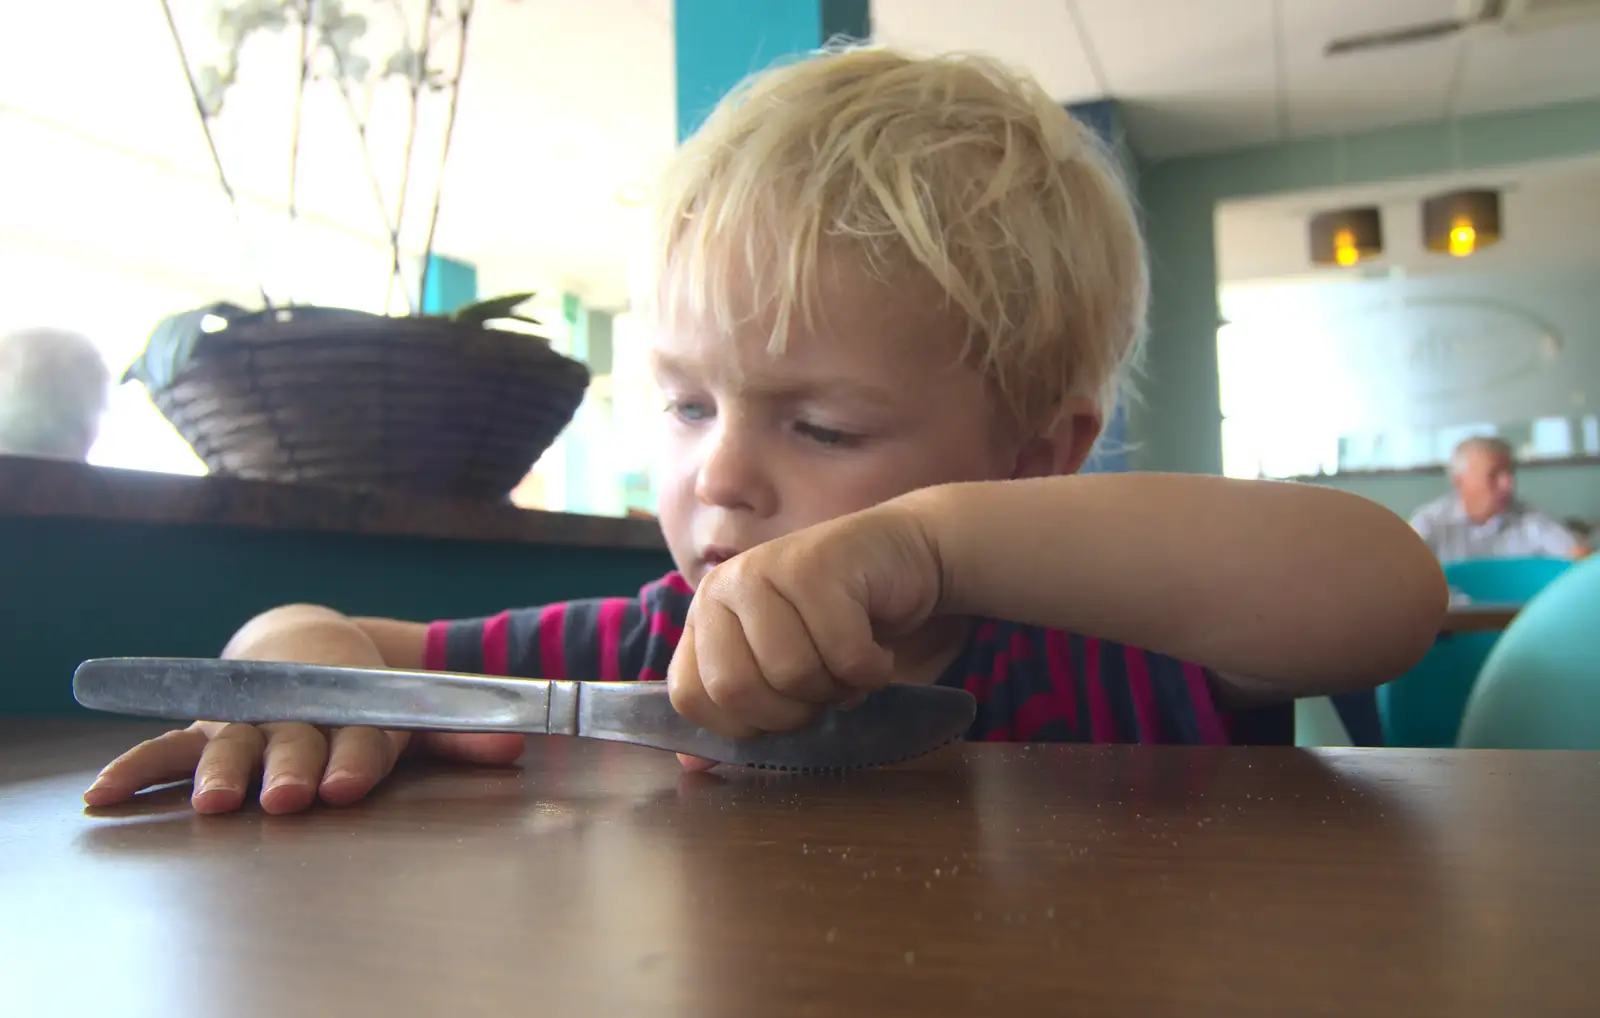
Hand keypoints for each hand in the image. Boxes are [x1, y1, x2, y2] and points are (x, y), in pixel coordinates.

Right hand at [84, 723, 525, 813]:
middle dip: (294, 767)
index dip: (357, 760)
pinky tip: (105, 795)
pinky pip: (169, 748)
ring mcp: (251, 721)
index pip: (362, 736)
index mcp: (355, 711)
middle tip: (290, 796)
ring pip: (237, 743)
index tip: (347, 787)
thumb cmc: (369, 695)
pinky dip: (138, 768)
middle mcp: (300, 717)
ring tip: (220, 801)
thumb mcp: (416, 711)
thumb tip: (516, 746)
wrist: (311, 643)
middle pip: (297, 742)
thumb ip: (462, 734)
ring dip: (227, 769)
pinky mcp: (210, 725)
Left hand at [667, 501, 942, 744]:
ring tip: (851, 662)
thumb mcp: (782, 668)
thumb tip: (692, 766)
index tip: (782, 712)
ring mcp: (767, 569)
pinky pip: (844, 655)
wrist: (901, 558)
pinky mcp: (818, 565)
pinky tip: (878, 647)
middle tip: (823, 690)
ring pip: (792, 674)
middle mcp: (723, 586)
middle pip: (737, 689)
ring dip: (837, 688)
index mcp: (705, 616)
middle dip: (792, 712)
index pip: (691, 696)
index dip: (741, 726)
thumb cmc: (839, 622)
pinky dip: (872, 669)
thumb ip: (738, 712)